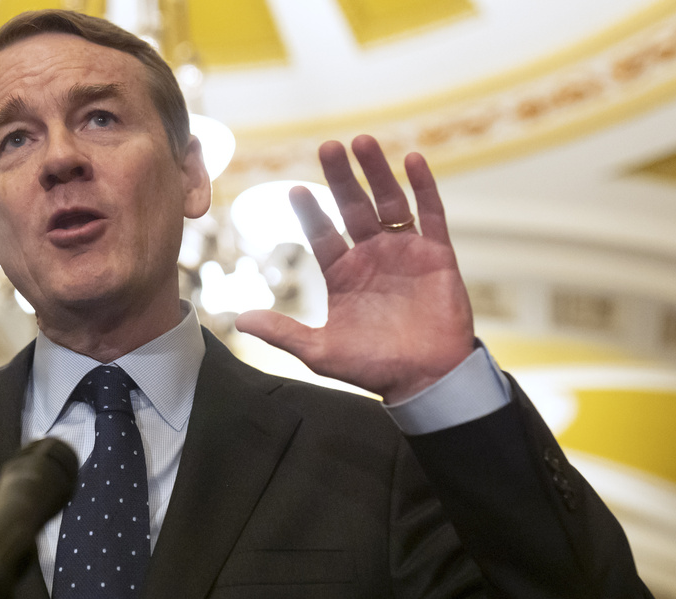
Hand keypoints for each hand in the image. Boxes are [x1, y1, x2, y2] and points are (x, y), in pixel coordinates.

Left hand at [235, 135, 474, 402]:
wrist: (425, 380)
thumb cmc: (372, 367)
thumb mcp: (320, 352)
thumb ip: (282, 333)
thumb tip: (239, 319)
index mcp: (342, 273)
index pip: (322, 233)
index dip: (310, 212)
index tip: (295, 190)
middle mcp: (371, 256)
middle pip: (353, 207)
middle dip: (341, 177)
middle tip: (328, 146)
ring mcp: (405, 251)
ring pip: (390, 202)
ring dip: (378, 171)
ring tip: (364, 142)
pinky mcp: (437, 255)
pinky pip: (431, 213)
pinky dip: (423, 186)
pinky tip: (412, 160)